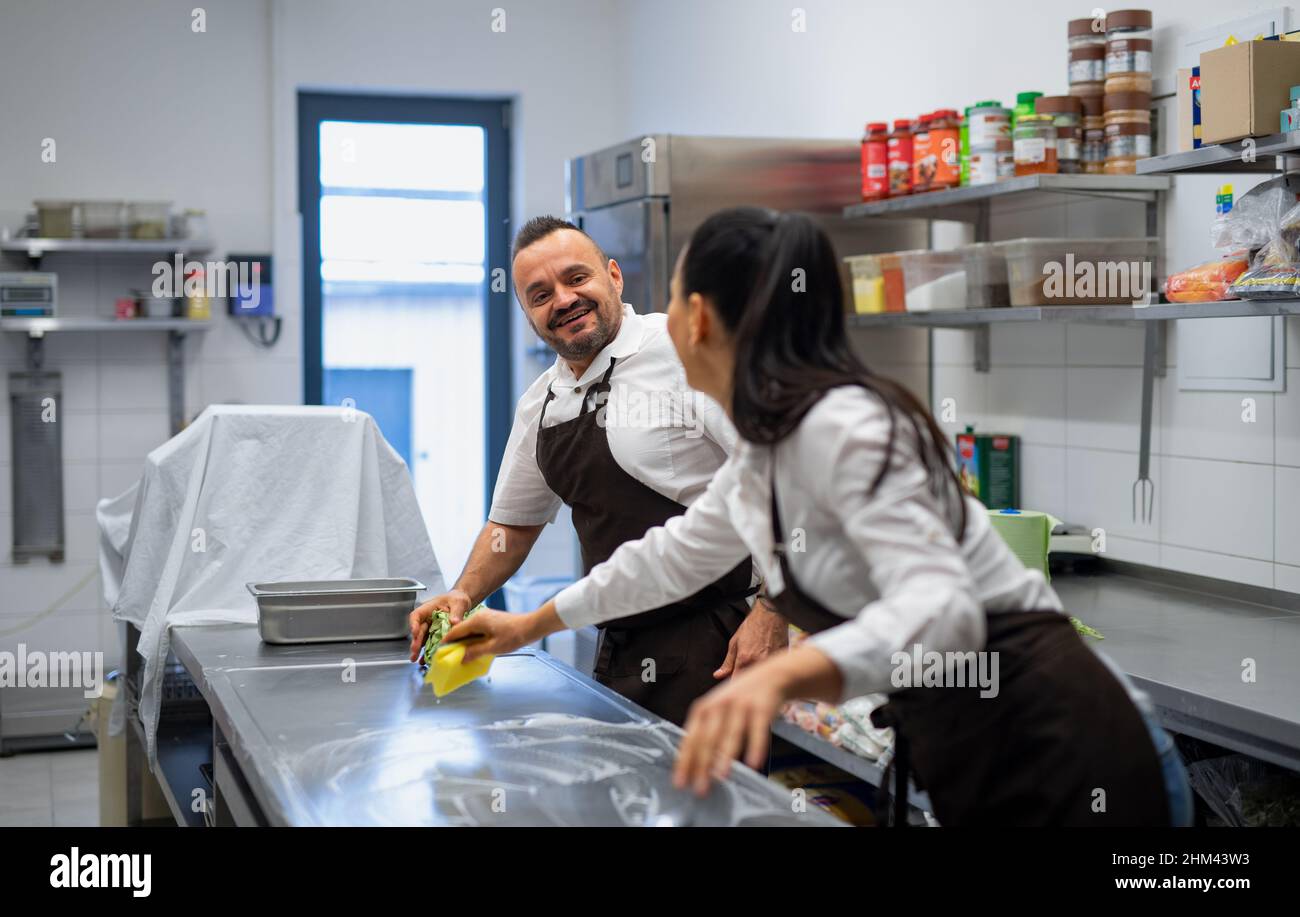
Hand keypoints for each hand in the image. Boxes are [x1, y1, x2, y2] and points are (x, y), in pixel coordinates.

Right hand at [407, 589, 472, 661]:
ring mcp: (431, 628)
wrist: (462, 603)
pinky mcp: (436, 635)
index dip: (414, 624)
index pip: (417, 615)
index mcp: (428, 609)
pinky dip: (428, 651)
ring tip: (417, 659)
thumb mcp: (458, 602)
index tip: (414, 632)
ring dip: (419, 649)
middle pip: (418, 630)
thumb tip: (454, 622)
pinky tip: (426, 659)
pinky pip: (430, 643)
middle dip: (416, 642)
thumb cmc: (457, 599)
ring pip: (422, 639)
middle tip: (414, 651)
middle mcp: (427, 619)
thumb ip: (456, 612)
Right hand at [442, 608, 540, 662]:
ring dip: (464, 642)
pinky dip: (473, 639)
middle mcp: (479, 616)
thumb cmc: (514, 635)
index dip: (446, 642)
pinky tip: (474, 649)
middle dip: (454, 643)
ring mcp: (485, 618)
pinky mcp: (491, 621)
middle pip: (461, 630)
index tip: (439, 651)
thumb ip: (474, 652)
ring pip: (469, 631)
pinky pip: (477, 630)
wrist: (531, 626)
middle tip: (449, 656)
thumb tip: (461, 658)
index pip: (455, 631)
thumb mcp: (493, 647)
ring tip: (460, 655)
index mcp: (476, 620)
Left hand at [674, 662, 787, 796]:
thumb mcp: (716, 710)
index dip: (684, 761)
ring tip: (720, 777)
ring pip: (731, 734)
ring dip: (725, 756)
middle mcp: (719, 705)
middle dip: (702, 765)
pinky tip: (752, 762)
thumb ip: (705, 733)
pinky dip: (755, 747)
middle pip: (708, 739)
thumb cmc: (739, 699)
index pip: (690, 738)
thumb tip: (692, 767)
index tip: (680, 783)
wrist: (770, 675)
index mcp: (703, 709)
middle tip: (699, 789)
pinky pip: (757, 730)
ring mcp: (740, 705)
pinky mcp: (761, 708)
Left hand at [713, 600, 787, 679]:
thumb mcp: (734, 643)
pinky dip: (770, 669)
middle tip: (745, 670)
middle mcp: (758, 663)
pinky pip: (773, 670)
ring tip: (758, 661)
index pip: (736, 682)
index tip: (733, 685)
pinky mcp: (781, 660)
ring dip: (758, 675)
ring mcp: (771, 662)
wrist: (771, 615)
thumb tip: (717, 676)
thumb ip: (727, 663)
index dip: (734, 685)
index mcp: (744, 660)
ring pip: (762, 676)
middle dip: (746, 680)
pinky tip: (768, 660)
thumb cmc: (752, 626)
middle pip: (751, 681)